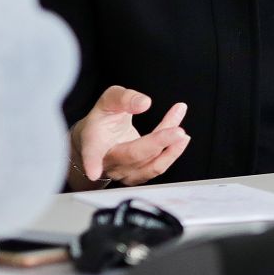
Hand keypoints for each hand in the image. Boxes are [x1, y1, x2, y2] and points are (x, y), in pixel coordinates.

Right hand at [69, 86, 188, 189]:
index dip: (92, 163)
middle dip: (158, 143)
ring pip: (151, 164)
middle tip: (178, 130)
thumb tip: (144, 103)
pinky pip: (157, 166)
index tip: (93, 171)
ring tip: (182, 131)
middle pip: (133, 156)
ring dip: (171, 148)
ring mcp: (123, 173)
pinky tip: (181, 138)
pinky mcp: (137, 176)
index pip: (91, 153)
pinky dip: (172, 152)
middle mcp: (108, 162)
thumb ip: (124, 98)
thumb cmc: (102, 121)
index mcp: (94, 143)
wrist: (100, 141)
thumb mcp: (108, 101)